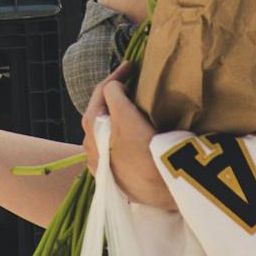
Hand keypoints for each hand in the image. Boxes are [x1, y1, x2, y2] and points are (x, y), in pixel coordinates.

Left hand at [82, 64, 175, 210]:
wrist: (164, 190)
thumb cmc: (145, 150)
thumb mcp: (128, 115)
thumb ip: (115, 94)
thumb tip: (114, 87)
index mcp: (92, 129)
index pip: (102, 93)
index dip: (116, 76)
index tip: (131, 65)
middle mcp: (92, 148)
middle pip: (100, 115)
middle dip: (112, 97)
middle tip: (130, 83)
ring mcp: (103, 166)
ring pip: (106, 134)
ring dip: (116, 118)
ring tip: (131, 108)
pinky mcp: (117, 180)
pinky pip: (115, 152)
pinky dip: (121, 139)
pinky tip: (132, 137)